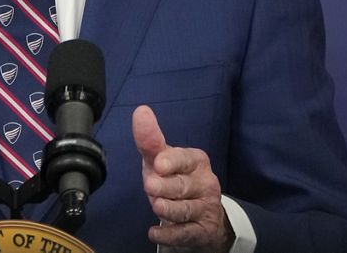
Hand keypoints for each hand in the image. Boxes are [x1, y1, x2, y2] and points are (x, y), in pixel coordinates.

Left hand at [133, 105, 233, 251]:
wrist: (204, 216)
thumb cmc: (177, 181)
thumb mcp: (163, 161)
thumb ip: (150, 141)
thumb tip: (141, 111)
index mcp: (196, 161)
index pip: (185, 159)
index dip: (172, 161)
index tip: (159, 164)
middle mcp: (205, 183)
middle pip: (183, 186)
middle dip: (166, 187)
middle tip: (151, 187)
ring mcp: (205, 208)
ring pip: (185, 210)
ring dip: (169, 209)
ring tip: (156, 207)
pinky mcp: (202, 231)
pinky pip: (185, 234)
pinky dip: (169, 234)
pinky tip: (154, 232)